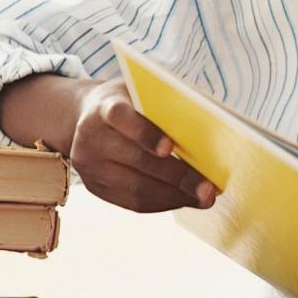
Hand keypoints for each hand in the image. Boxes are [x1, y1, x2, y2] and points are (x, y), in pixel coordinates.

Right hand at [67, 79, 219, 213]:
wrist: (90, 117)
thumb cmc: (131, 103)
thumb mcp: (142, 94)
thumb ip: (165, 108)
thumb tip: (208, 134)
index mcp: (103, 107)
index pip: (121, 117)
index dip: (145, 133)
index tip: (170, 147)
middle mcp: (91, 138)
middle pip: (136, 160)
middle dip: (177, 177)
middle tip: (208, 188)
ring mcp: (90, 166)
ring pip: (135, 188)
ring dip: (175, 196)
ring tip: (204, 198)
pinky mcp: (95, 187)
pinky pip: (132, 202)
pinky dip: (163, 203)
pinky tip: (185, 200)